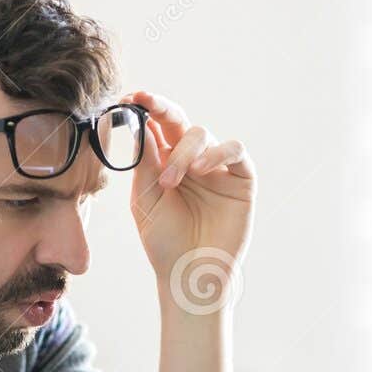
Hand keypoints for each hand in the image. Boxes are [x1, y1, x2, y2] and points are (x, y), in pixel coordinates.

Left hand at [126, 90, 255, 291]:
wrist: (190, 274)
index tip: (130, 97)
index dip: (146, 108)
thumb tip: (140, 123)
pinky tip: (200, 169)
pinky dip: (217, 153)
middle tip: (145, 105)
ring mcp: (217, 168)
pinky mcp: (241, 179)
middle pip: (179, 121)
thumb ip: (145, 163)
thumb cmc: (165, 242)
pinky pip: (234, 150)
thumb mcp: (145, 200)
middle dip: (161, 110)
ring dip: (183, 150)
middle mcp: (191, 160)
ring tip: (171, 181)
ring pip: (203, 134)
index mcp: (165, 162)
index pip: (157, 126)